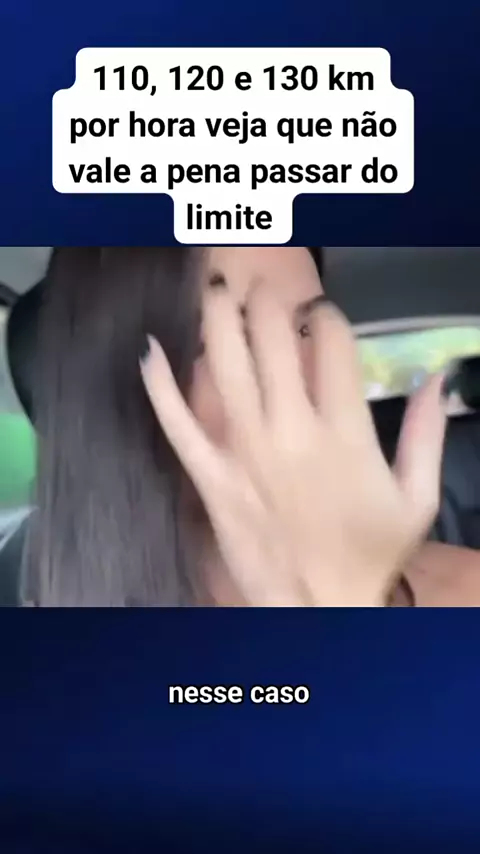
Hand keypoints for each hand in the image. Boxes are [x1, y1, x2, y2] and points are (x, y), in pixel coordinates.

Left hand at [140, 285, 446, 606]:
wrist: (319, 608)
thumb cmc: (369, 555)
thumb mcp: (417, 497)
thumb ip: (426, 432)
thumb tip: (437, 377)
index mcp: (345, 432)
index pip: (331, 343)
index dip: (325, 316)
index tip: (320, 315)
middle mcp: (292, 431)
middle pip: (273, 339)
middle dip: (268, 301)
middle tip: (264, 290)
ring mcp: (246, 453)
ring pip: (225, 366)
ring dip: (218, 319)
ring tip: (217, 291)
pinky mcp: (212, 478)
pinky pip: (178, 425)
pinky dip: (160, 386)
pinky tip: (151, 351)